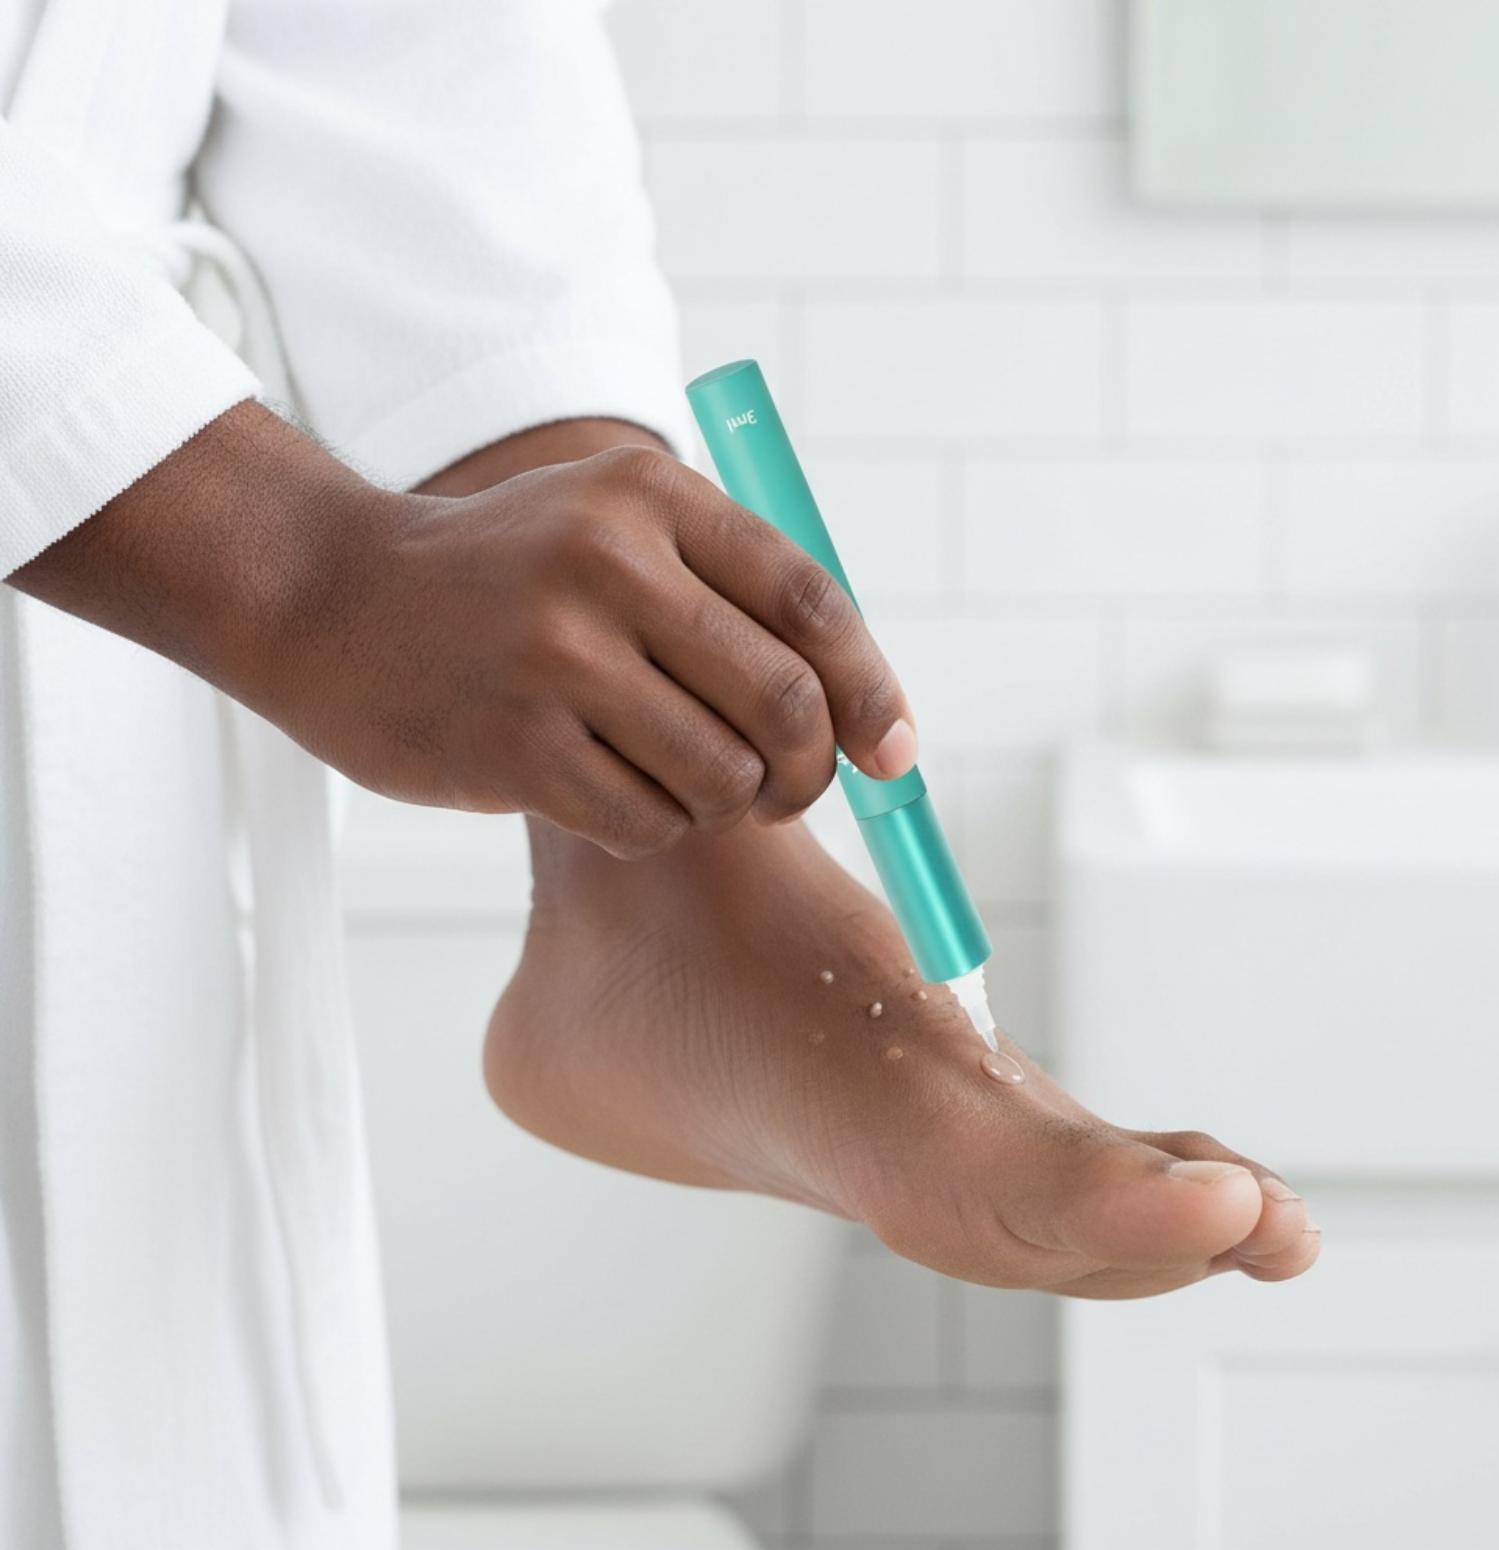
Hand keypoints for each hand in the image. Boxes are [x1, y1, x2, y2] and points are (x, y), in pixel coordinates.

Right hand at [12, 404, 917, 856]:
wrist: (327, 597)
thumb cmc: (500, 577)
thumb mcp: (610, 528)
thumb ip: (727, 593)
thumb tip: (862, 712)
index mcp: (650, 496)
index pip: (812, 601)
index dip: (873, 689)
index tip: (893, 752)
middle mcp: (609, 563)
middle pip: (786, 701)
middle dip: (812, 771)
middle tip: (792, 791)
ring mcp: (557, 655)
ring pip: (723, 775)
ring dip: (727, 803)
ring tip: (683, 783)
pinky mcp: (513, 744)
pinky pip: (647, 823)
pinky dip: (654, 827)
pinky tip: (612, 794)